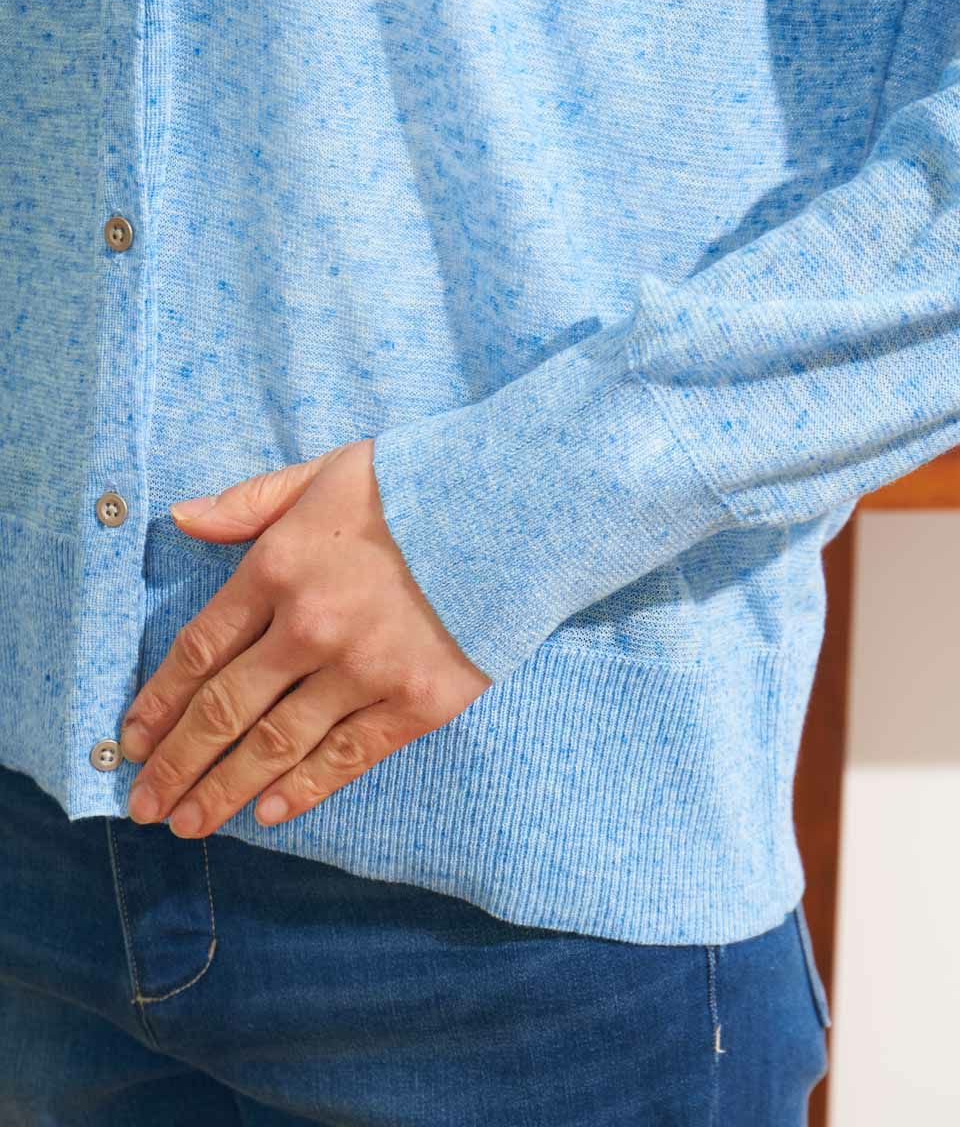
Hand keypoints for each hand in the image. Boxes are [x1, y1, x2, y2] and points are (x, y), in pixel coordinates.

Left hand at [121, 437, 493, 836]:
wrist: (515, 511)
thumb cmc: (415, 487)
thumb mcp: (322, 474)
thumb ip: (249, 503)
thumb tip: (181, 518)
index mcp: (279, 567)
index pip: (200, 648)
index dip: (160, 700)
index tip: (133, 739)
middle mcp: (310, 626)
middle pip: (225, 708)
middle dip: (178, 762)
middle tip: (145, 803)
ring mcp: (364, 670)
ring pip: (277, 744)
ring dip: (225, 789)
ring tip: (189, 824)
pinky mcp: (416, 702)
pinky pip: (348, 756)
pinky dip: (304, 789)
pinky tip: (265, 814)